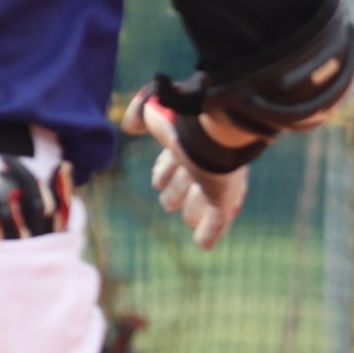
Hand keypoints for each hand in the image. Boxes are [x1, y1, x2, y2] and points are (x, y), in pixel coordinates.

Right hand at [138, 93, 248, 249]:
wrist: (213, 130)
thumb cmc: (184, 118)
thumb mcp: (155, 107)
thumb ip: (140, 112)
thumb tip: (130, 126)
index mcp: (186, 143)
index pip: (171, 162)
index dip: (164, 170)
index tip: (159, 180)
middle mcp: (200, 164)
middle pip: (181, 187)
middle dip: (175, 193)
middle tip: (170, 202)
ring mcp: (213, 183)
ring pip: (196, 206)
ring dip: (190, 212)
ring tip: (186, 217)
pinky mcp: (223, 198)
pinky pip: (215, 221)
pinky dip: (208, 233)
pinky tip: (205, 245)